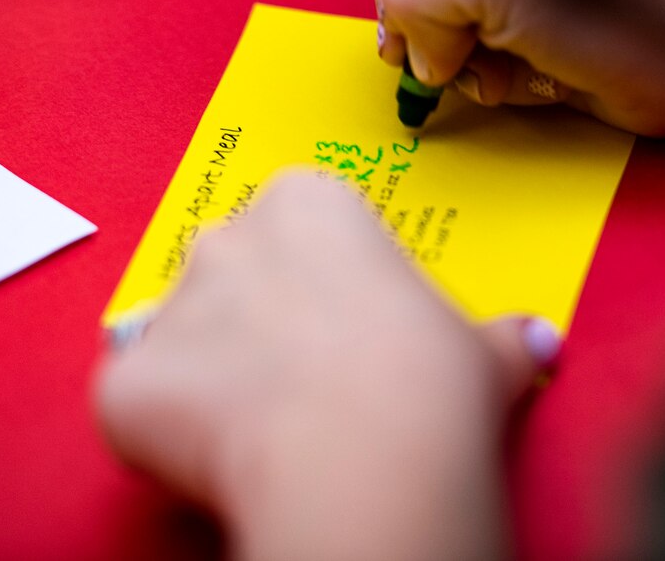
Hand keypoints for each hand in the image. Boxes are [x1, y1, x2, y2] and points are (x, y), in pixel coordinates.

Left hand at [94, 172, 559, 559]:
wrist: (367, 453)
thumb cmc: (429, 383)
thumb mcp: (482, 349)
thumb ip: (501, 337)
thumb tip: (538, 343)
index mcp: (309, 204)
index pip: (295, 224)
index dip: (320, 281)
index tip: (344, 325)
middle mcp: (228, 238)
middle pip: (231, 273)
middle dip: (256, 320)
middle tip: (304, 381)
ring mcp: (170, 306)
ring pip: (180, 337)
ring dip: (210, 375)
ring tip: (264, 429)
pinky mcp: (126, 381)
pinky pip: (138, 403)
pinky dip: (167, 433)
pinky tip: (220, 460)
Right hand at [352, 0, 664, 143]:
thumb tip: (413, 43)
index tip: (413, 5)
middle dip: (419, 10)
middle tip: (439, 50)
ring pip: (436, 8)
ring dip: (457, 53)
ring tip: (502, 67)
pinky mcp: (541, 18)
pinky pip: (478, 49)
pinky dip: (493, 78)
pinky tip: (532, 80)